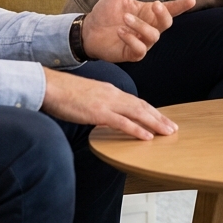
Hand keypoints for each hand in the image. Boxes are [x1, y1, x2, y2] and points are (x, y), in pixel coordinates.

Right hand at [40, 67, 176, 139]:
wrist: (48, 86)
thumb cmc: (63, 93)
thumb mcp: (86, 98)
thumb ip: (99, 106)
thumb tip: (105, 117)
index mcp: (110, 91)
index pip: (136, 102)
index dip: (151, 111)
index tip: (163, 119)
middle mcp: (112, 95)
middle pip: (142, 107)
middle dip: (159, 118)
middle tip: (174, 128)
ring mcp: (106, 103)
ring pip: (137, 113)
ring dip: (155, 123)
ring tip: (168, 132)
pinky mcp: (98, 112)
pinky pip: (122, 122)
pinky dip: (137, 129)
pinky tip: (148, 137)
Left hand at [83, 0, 196, 61]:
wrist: (89, 29)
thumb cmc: (107, 11)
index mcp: (149, 12)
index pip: (170, 9)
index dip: (181, 5)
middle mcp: (149, 27)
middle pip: (167, 23)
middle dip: (163, 14)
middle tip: (154, 4)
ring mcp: (142, 41)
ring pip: (153, 36)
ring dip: (140, 26)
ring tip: (125, 18)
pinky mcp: (132, 53)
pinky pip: (140, 49)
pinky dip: (131, 39)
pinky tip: (120, 31)